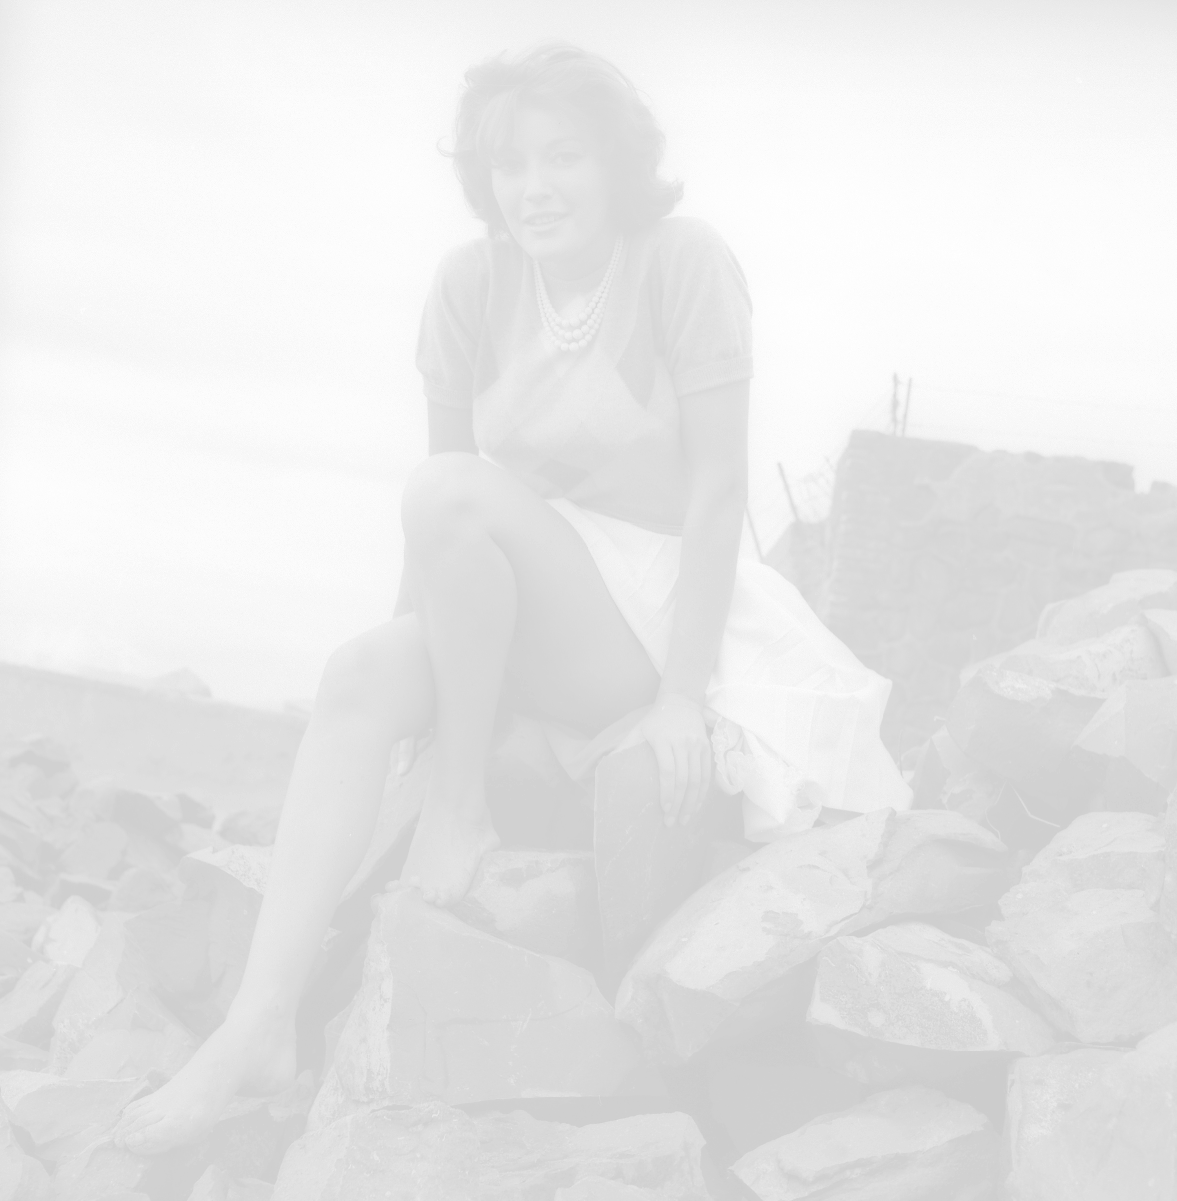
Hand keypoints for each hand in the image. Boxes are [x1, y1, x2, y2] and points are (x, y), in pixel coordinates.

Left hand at [632, 692, 712, 827]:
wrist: (681, 703)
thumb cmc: (655, 721)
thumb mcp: (638, 730)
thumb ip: (624, 747)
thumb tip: (606, 765)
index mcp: (663, 739)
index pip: (668, 770)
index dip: (667, 791)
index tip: (664, 809)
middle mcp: (682, 742)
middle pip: (683, 779)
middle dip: (679, 804)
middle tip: (672, 822)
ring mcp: (697, 745)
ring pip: (697, 779)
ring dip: (692, 802)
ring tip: (685, 819)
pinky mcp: (706, 747)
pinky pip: (707, 773)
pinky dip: (703, 792)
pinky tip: (697, 805)